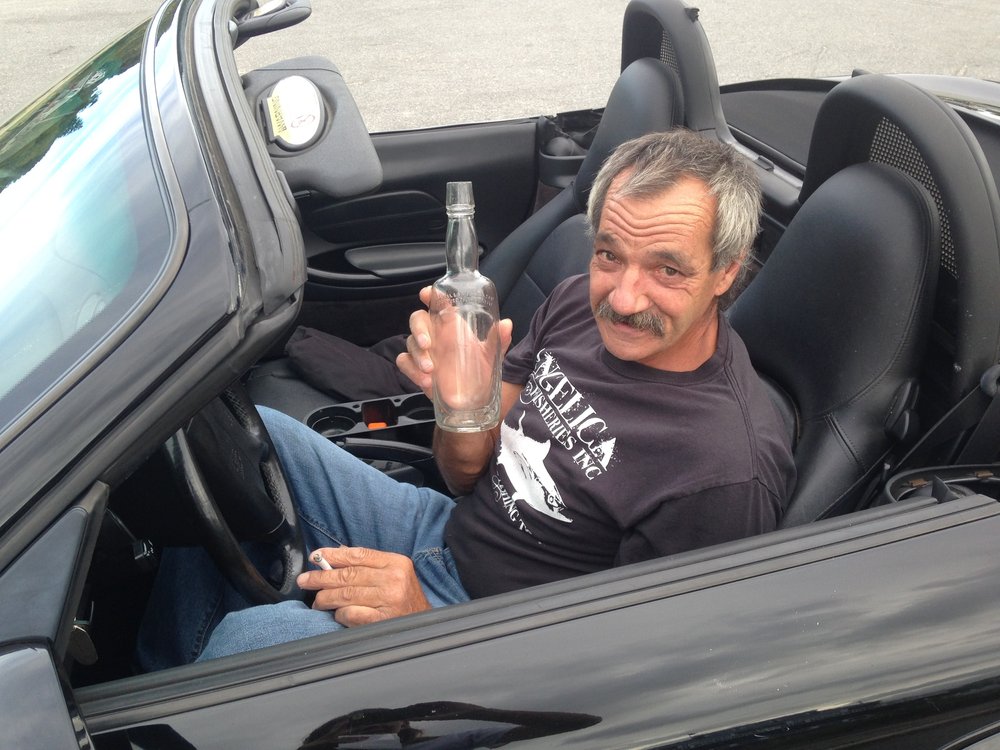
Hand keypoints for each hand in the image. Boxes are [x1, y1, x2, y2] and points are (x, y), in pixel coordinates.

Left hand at [297, 546, 430, 626]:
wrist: (423, 625)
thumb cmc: (405, 598)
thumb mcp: (394, 574)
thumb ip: (369, 564)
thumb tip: (336, 555)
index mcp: (395, 563)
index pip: (358, 554)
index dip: (333, 555)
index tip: (316, 557)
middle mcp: (393, 579)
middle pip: (349, 574)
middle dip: (322, 577)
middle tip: (305, 580)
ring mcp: (388, 600)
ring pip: (346, 594)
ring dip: (326, 598)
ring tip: (317, 601)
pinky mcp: (382, 620)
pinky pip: (351, 614)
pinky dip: (340, 614)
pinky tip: (336, 614)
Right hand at [396, 286, 512, 399]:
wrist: (475, 401)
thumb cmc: (481, 372)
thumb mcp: (492, 356)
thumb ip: (498, 340)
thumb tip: (506, 324)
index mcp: (452, 326)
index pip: (437, 304)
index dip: (429, 295)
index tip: (426, 294)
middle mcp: (436, 335)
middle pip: (417, 320)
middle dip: (419, 329)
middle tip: (428, 343)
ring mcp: (425, 352)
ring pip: (410, 343)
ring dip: (418, 355)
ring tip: (431, 370)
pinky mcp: (417, 369)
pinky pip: (404, 363)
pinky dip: (412, 370)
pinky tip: (426, 381)